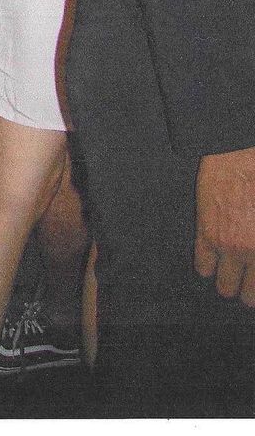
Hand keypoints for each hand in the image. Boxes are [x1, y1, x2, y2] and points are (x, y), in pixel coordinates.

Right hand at [194, 146, 254, 306]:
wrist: (240, 156)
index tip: (253, 288)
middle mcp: (251, 252)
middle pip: (248, 296)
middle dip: (247, 292)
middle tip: (246, 286)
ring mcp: (229, 245)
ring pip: (224, 287)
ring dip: (227, 283)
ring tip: (228, 277)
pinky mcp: (207, 233)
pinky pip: (202, 265)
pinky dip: (206, 268)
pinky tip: (210, 263)